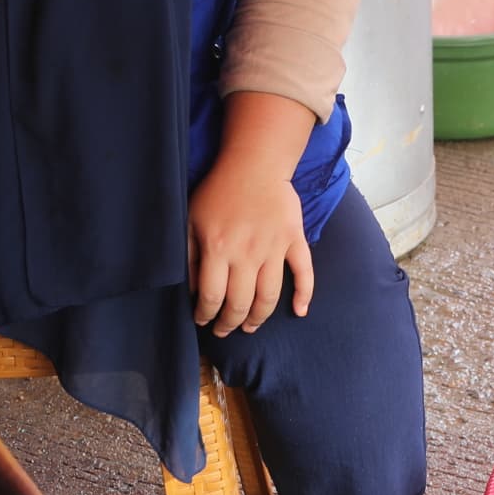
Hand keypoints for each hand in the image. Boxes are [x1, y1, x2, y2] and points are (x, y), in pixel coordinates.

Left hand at [188, 92, 316, 336]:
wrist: (254, 164)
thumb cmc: (218, 191)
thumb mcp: (191, 221)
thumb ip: (189, 256)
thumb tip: (191, 290)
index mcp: (218, 249)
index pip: (211, 297)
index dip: (206, 315)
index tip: (202, 320)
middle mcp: (247, 254)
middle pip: (239, 303)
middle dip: (230, 324)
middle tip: (223, 330)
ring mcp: (274, 249)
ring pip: (268, 296)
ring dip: (258, 318)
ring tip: (249, 326)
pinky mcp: (294, 240)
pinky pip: (304, 272)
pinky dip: (305, 294)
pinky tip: (300, 311)